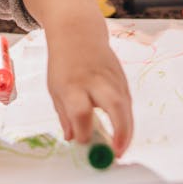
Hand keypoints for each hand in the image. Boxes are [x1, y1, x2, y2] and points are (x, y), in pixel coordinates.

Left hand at [45, 23, 132, 155]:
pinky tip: (122, 132)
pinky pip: (127, 102)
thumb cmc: (64, 63)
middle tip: (118, 152)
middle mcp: (95, 80)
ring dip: (126, 129)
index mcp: (73, 84)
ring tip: (121, 148)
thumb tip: (73, 139)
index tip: (83, 142)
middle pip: (114, 105)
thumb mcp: (55, 89)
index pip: (80, 111)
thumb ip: (65, 115)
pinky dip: (126, 119)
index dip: (83, 130)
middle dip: (120, 131)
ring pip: (125, 105)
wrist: (78, 31)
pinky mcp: (122, 78)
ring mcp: (112, 78)